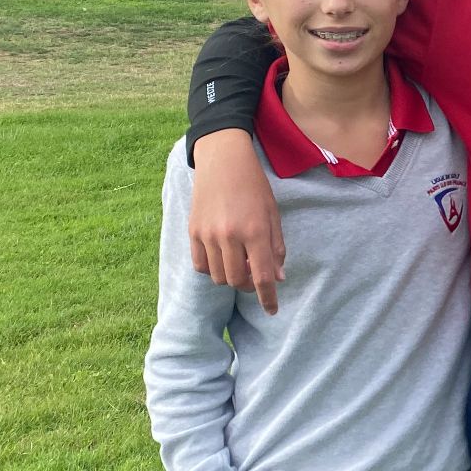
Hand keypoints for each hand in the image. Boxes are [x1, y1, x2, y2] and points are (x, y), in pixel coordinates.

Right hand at [188, 130, 285, 313]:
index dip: (268, 298)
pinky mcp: (192, 231)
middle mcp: (229, 236)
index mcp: (255, 231)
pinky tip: (221, 258)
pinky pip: (200, 265)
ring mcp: (207, 235)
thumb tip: (277, 278)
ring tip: (239, 264)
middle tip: (255, 275)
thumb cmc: (254, 186)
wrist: (223, 160)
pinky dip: (212, 269)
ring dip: (231, 277)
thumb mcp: (273, 215)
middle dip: (249, 285)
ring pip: (218, 276)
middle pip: (237, 281)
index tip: (272, 310)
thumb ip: (276, 248)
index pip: (262, 277)